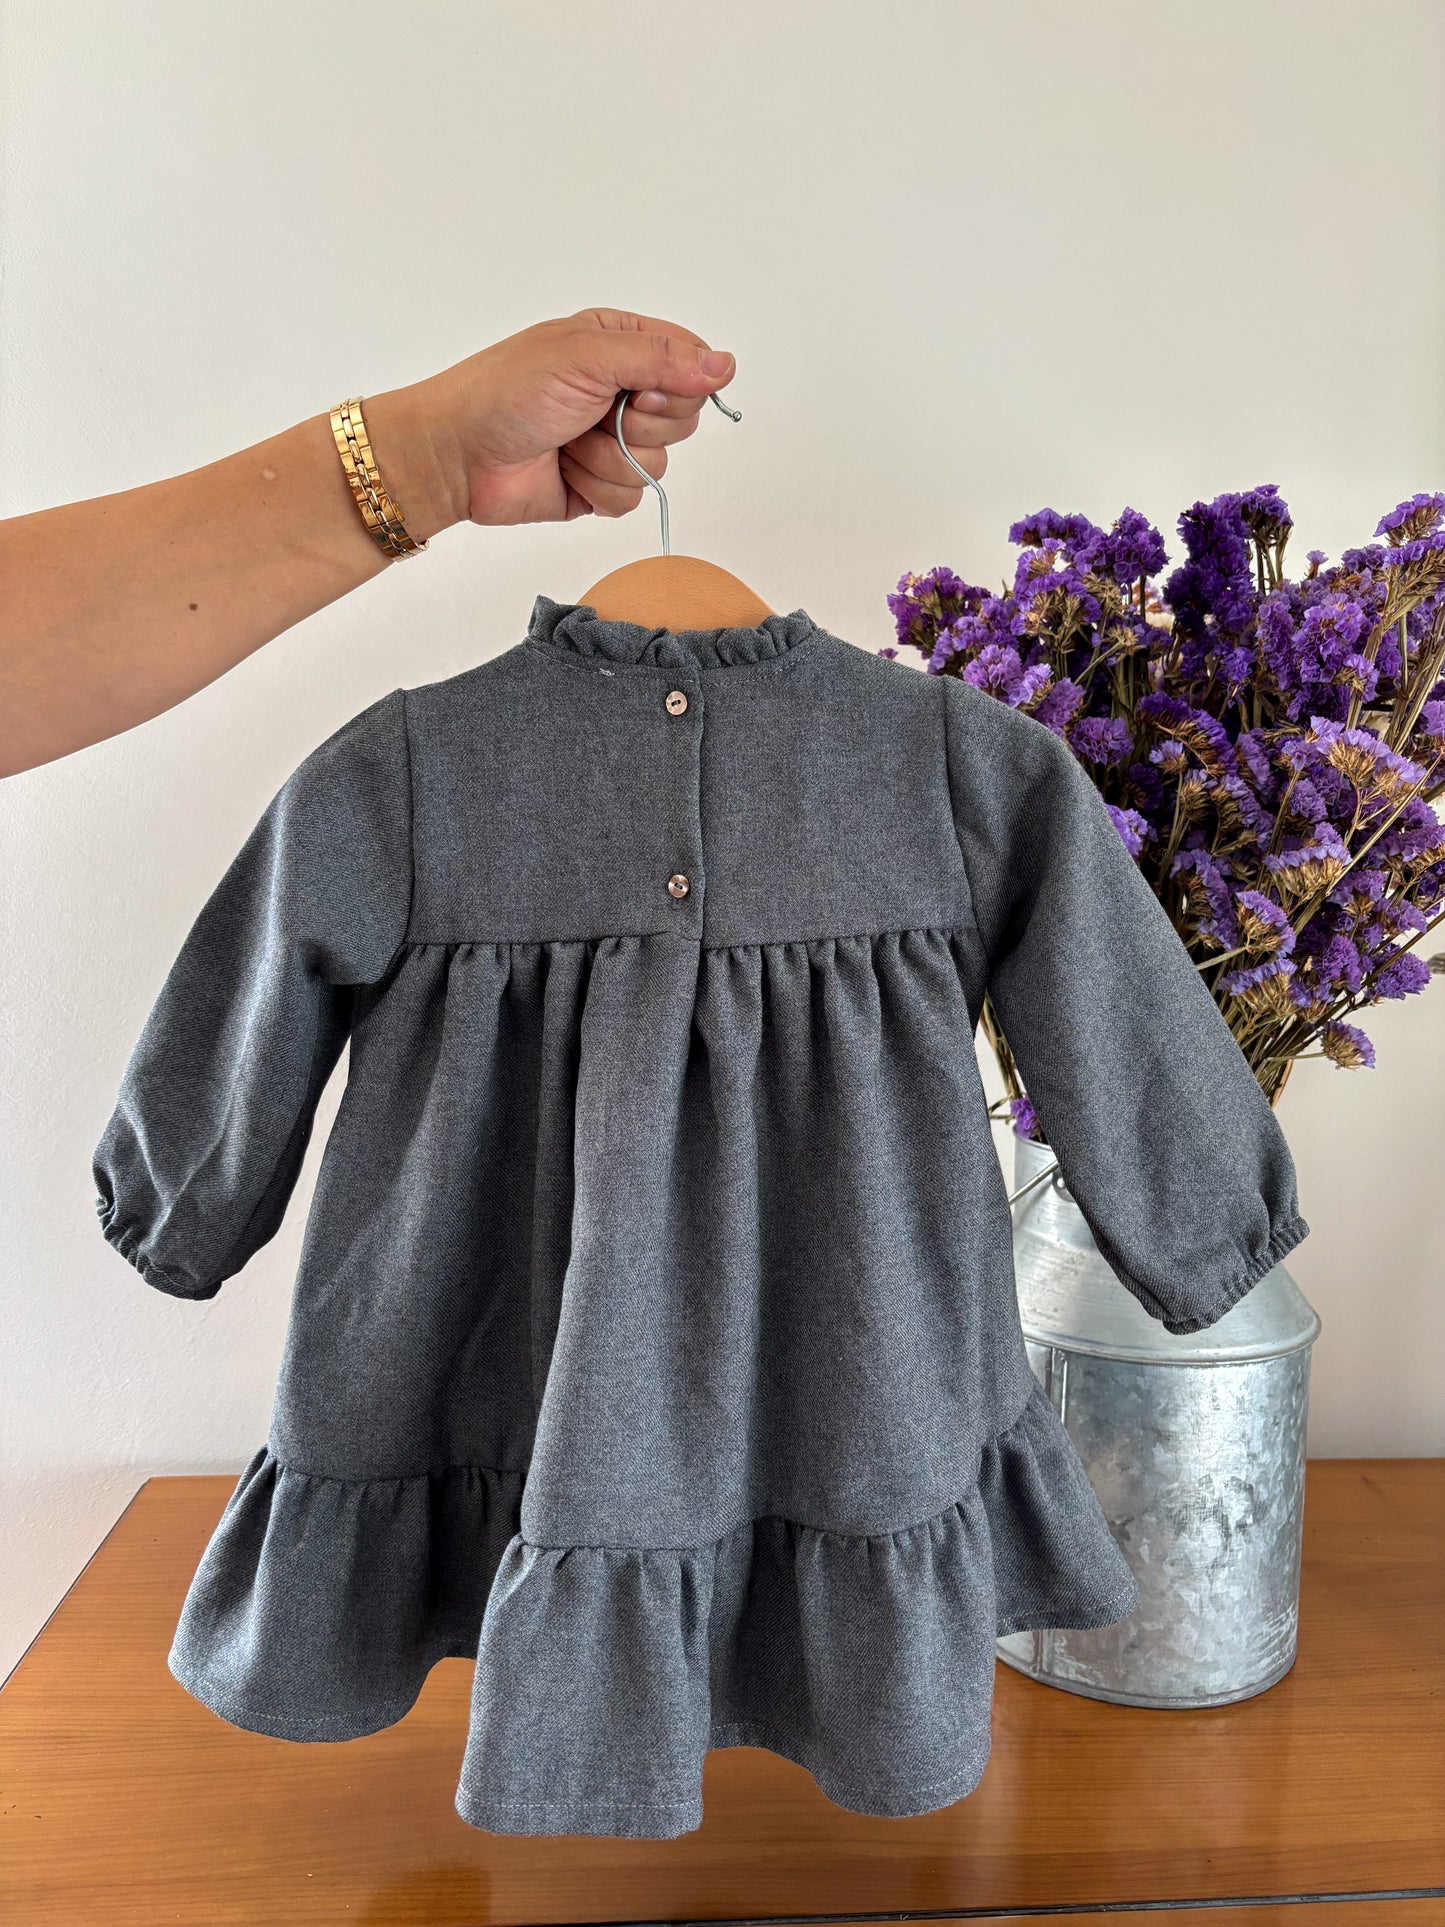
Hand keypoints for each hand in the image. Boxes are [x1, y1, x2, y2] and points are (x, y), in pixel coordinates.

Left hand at [375, 307, 736, 534]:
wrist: (457, 455)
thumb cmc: (506, 392)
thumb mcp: (587, 356)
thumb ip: (661, 359)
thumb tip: (724, 366)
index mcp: (621, 345)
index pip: (692, 362)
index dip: (679, 383)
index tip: (640, 389)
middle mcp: (621, 391)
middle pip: (683, 417)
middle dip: (640, 424)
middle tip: (594, 413)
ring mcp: (612, 441)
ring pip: (659, 464)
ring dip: (609, 458)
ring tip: (567, 443)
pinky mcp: (600, 486)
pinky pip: (633, 498)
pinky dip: (597, 488)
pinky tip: (563, 471)